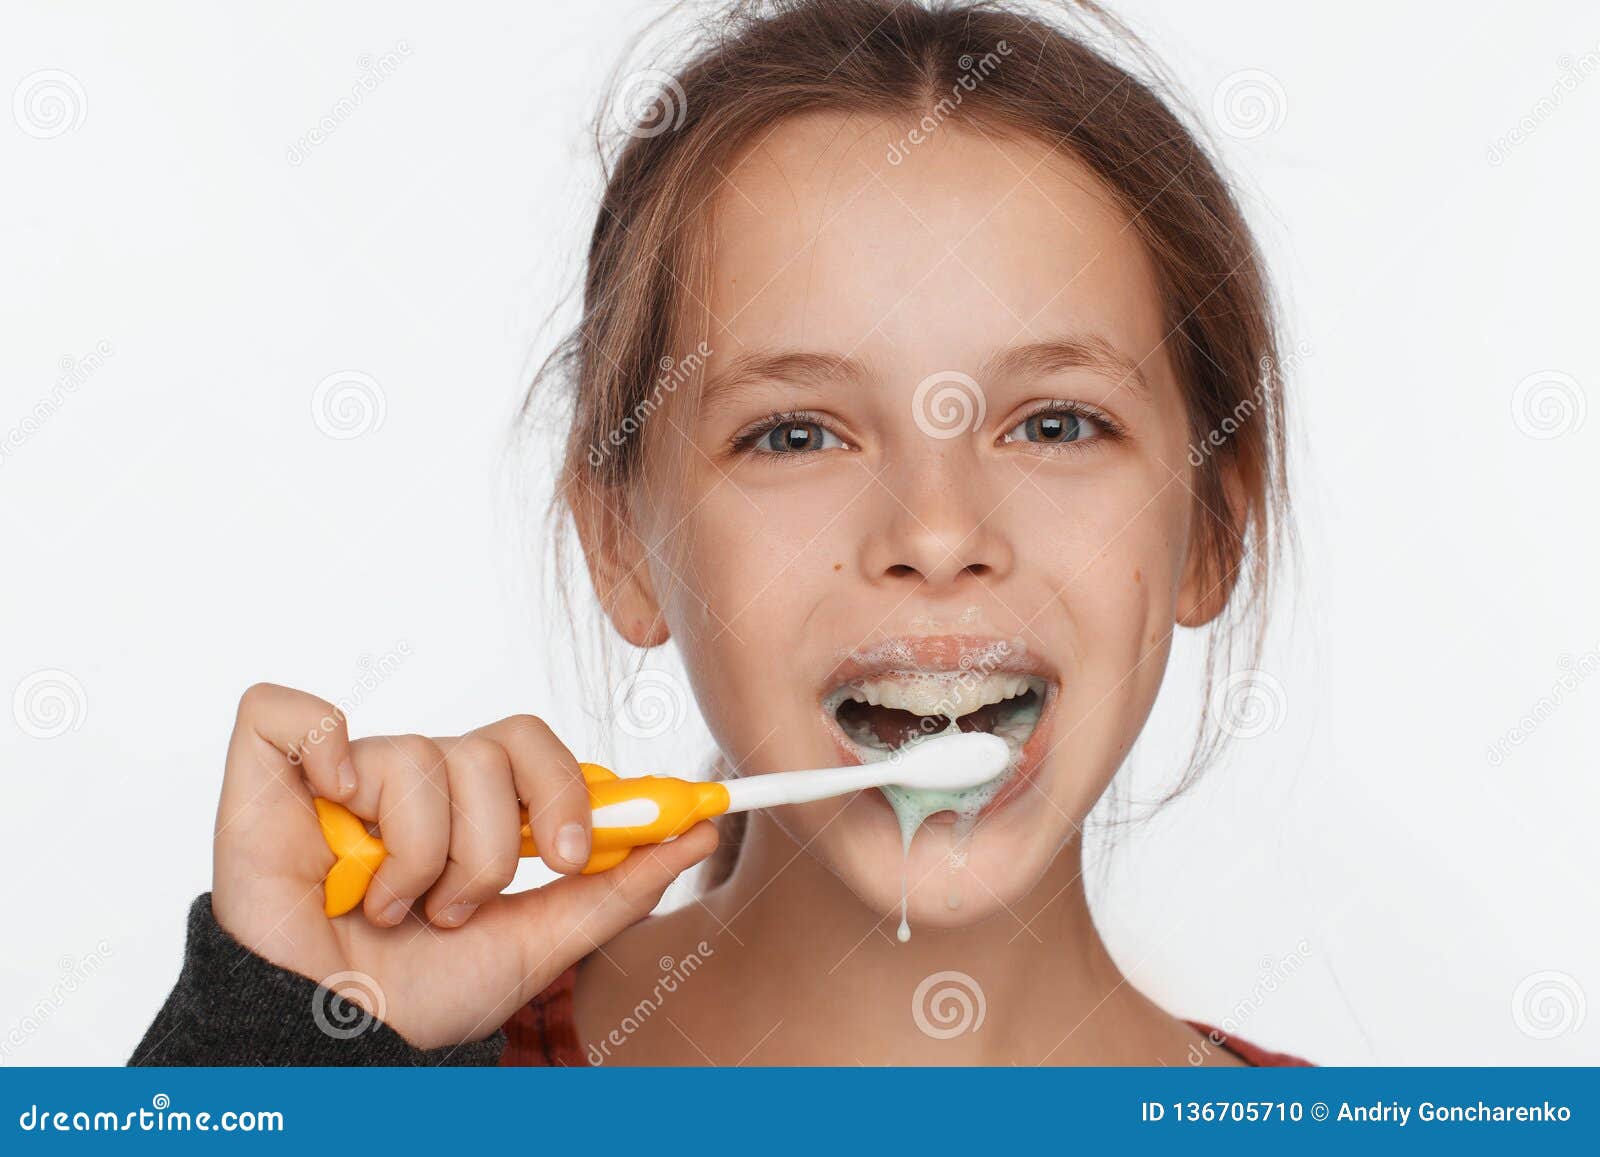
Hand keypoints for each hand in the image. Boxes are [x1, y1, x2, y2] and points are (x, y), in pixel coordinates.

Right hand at [209, 683, 716, 1049]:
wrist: (333, 1049)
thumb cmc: (418, 997)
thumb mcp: (538, 944)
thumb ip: (616, 888)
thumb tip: (697, 832)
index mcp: (470, 810)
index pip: (532, 748)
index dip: (566, 789)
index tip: (579, 853)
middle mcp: (411, 784)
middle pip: (488, 749)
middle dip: (494, 842)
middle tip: (466, 904)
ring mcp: (340, 777)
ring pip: (417, 757)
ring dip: (417, 858)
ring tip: (389, 908)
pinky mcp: (265, 776)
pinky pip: (290, 714)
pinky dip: (316, 746)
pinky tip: (330, 808)